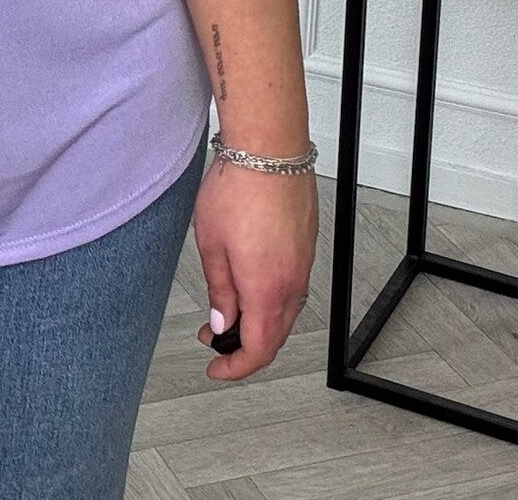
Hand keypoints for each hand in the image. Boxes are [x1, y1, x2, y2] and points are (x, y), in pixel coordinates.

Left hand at [191, 158, 317, 380]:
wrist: (269, 147)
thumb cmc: (237, 188)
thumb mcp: (211, 244)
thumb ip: (219, 290)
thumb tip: (222, 323)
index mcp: (266, 289)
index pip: (258, 349)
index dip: (236, 367)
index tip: (215, 368)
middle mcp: (292, 282)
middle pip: (275, 335)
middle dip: (243, 345)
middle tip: (212, 336)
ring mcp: (303, 263)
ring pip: (284, 311)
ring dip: (257, 320)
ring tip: (226, 307)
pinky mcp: (306, 245)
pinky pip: (291, 286)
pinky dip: (270, 297)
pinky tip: (248, 281)